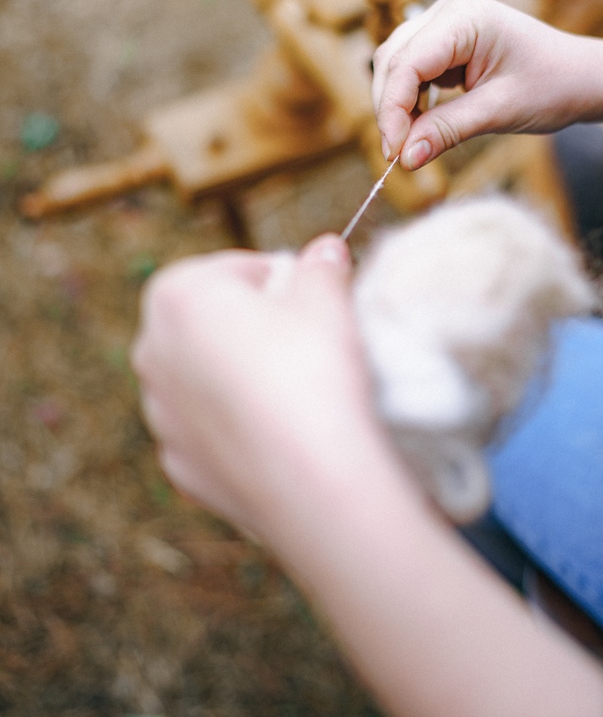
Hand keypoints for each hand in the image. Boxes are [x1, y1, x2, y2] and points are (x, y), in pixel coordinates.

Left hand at [131, 235, 381, 544]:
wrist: (311, 478)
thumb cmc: (312, 368)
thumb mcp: (327, 298)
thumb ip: (320, 266)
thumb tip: (325, 249)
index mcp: (176, 295)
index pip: (232, 268)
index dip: (277, 278)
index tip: (309, 297)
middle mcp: (151, 352)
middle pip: (208, 321)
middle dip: (250, 324)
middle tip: (304, 338)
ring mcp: (161, 414)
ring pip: (204, 379)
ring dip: (238, 376)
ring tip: (293, 388)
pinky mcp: (180, 465)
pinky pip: (210, 431)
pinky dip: (237, 427)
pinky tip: (278, 434)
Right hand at [372, 0, 602, 168]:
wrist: (584, 77)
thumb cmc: (553, 86)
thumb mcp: (499, 112)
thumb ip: (447, 130)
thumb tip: (404, 158)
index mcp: (464, 16)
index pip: (406, 63)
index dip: (392, 110)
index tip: (394, 154)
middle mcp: (448, 10)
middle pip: (392, 60)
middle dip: (391, 110)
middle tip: (398, 156)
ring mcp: (445, 22)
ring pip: (396, 65)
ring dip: (398, 106)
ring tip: (411, 144)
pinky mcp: (446, 41)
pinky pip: (412, 70)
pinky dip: (411, 101)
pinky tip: (424, 126)